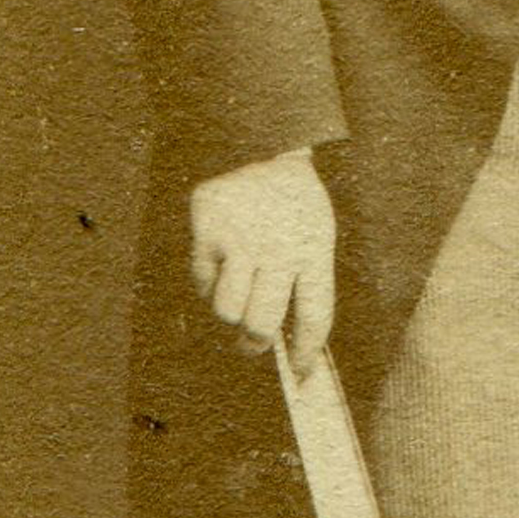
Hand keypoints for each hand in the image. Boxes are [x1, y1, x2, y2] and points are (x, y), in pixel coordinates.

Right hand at [189, 148, 335, 378]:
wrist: (261, 143)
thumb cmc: (292, 204)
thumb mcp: (315, 234)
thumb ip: (306, 285)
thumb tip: (295, 351)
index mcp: (315, 247)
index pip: (315, 316)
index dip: (307, 353)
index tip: (301, 374)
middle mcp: (279, 244)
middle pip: (262, 326)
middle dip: (255, 344)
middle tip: (252, 344)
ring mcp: (241, 235)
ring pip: (226, 310)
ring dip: (229, 309)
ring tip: (237, 286)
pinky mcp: (208, 228)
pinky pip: (203, 281)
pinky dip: (210, 278)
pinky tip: (222, 252)